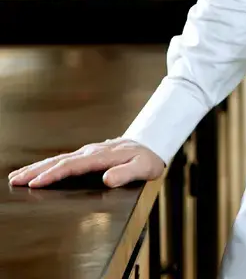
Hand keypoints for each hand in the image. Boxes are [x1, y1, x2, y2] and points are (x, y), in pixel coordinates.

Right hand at [7, 139, 164, 189]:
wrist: (151, 142)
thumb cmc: (147, 158)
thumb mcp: (143, 167)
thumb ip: (126, 173)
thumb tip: (108, 179)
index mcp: (101, 156)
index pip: (72, 166)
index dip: (53, 175)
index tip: (36, 183)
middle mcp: (91, 151)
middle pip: (59, 161)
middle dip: (36, 170)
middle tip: (15, 179)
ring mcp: (88, 151)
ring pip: (58, 159)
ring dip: (37, 167)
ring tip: (16, 175)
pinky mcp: (87, 154)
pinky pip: (63, 159)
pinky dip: (47, 165)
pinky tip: (37, 171)